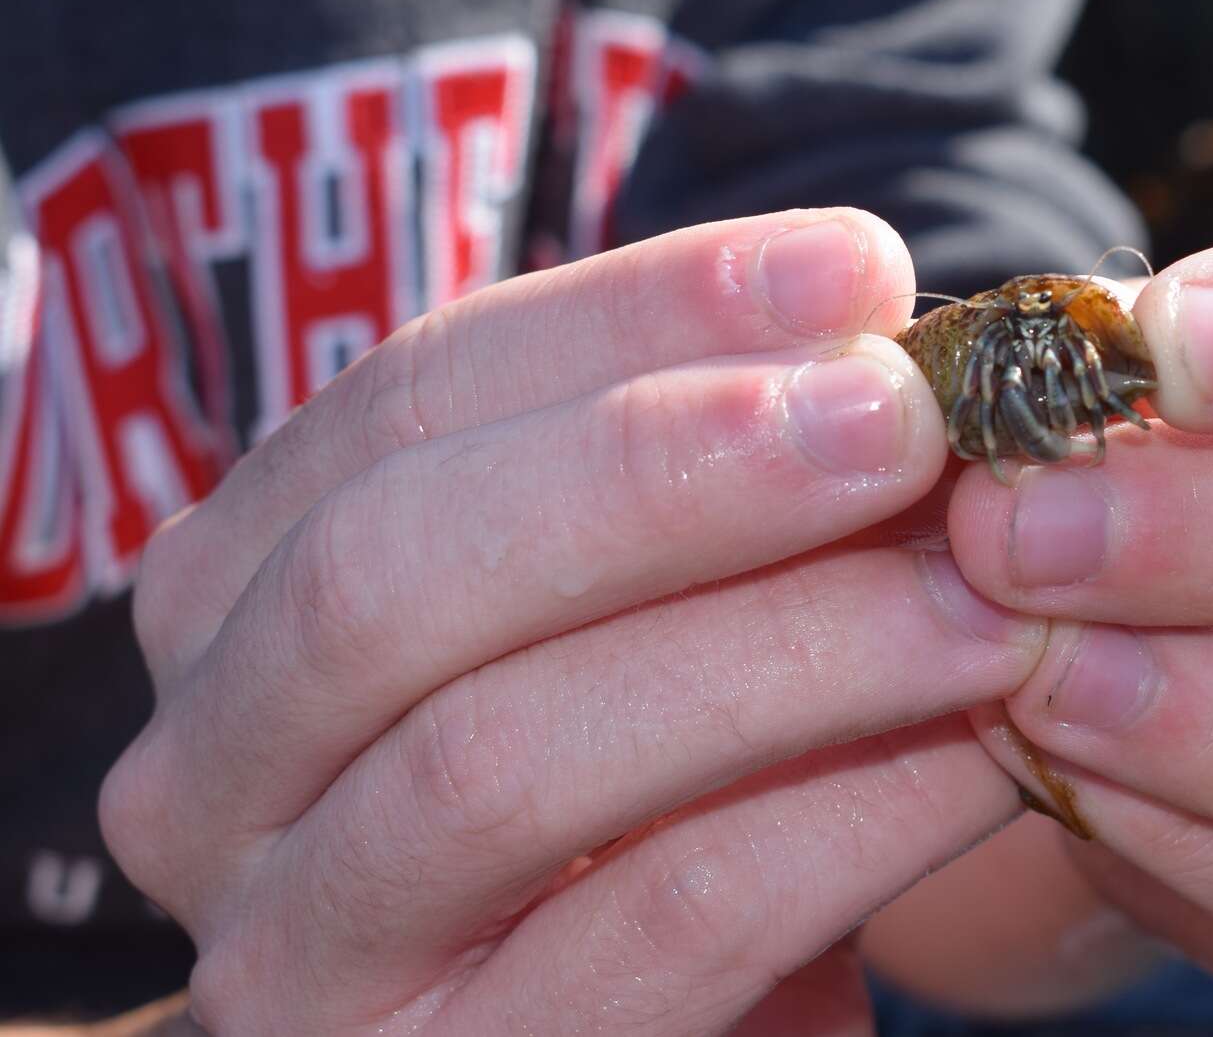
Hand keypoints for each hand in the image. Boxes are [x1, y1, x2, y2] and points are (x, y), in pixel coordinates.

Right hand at [99, 209, 1048, 1035]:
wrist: (689, 1021)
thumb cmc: (677, 786)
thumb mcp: (664, 605)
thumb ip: (717, 480)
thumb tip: (874, 318)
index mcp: (243, 596)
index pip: (409, 401)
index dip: (642, 315)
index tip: (857, 268)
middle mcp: (206, 775)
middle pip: (392, 570)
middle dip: (667, 468)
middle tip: (905, 416)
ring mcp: (295, 957)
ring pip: (501, 761)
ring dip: (784, 646)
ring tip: (987, 590)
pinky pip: (653, 929)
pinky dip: (843, 818)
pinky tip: (990, 747)